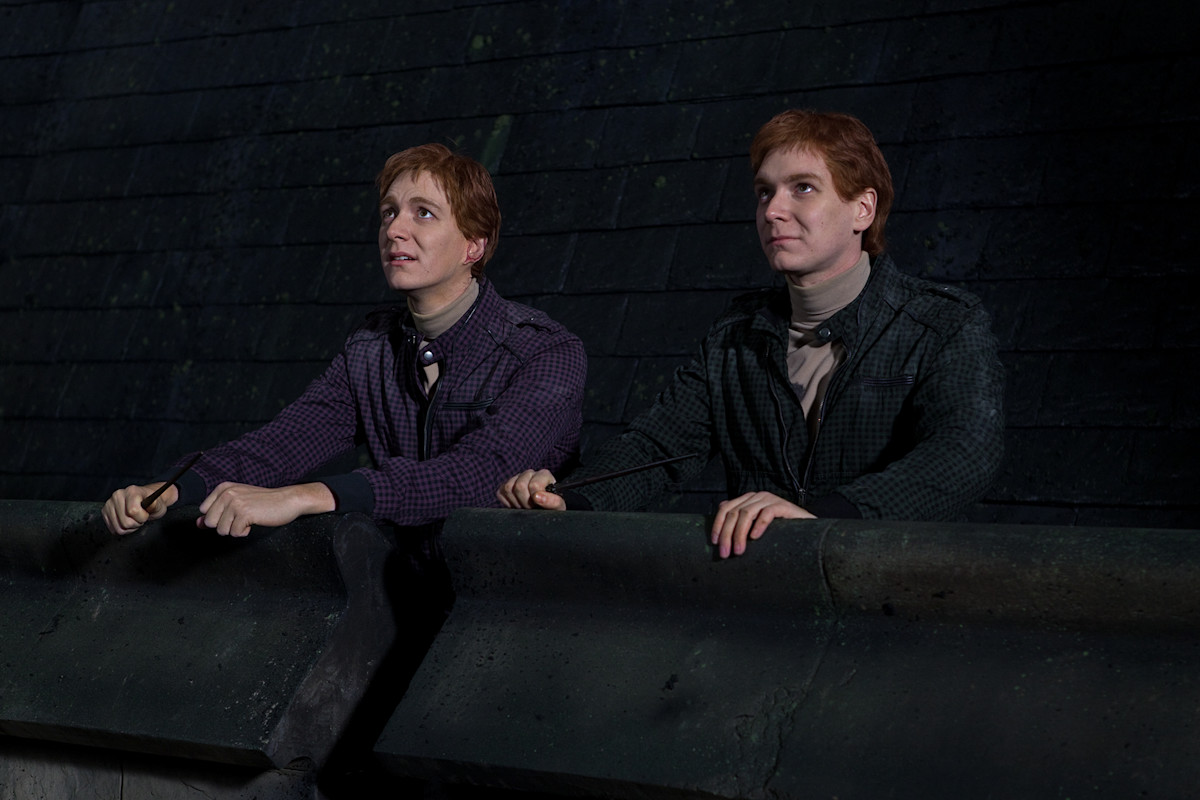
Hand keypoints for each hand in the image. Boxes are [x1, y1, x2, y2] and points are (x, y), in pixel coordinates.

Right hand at [102, 482, 176, 534]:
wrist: (145, 503)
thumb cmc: (152, 503)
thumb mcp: (159, 505)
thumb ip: (155, 505)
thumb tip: (152, 504)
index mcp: (131, 491)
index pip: (133, 511)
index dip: (142, 517)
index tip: (146, 514)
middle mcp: (118, 495)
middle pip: (125, 522)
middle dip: (136, 524)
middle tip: (140, 518)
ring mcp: (109, 503)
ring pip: (119, 528)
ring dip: (129, 528)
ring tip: (134, 520)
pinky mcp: (104, 512)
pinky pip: (113, 529)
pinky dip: (122, 529)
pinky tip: (127, 521)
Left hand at [197, 482, 335, 536]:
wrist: (287, 500)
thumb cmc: (263, 502)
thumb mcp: (237, 504)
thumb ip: (216, 513)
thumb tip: (198, 524)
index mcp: (223, 488)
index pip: (204, 511)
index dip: (218, 518)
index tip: (233, 513)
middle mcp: (227, 493)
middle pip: (210, 523)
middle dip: (225, 525)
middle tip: (241, 517)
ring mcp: (235, 503)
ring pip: (221, 530)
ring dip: (236, 529)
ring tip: (249, 519)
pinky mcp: (244, 513)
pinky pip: (234, 533)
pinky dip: (244, 532)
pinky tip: (254, 522)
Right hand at [496, 469, 566, 510]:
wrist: (543, 512)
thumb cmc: (552, 509)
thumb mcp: (559, 507)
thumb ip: (553, 502)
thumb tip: (537, 496)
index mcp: (544, 475)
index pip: (534, 484)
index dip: (535, 498)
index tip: (538, 505)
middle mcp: (530, 473)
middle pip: (519, 486)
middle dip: (525, 502)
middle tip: (532, 508)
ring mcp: (516, 478)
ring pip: (508, 488)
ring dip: (516, 503)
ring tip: (525, 508)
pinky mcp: (505, 486)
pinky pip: (501, 492)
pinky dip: (508, 503)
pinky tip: (517, 505)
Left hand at [710, 491, 814, 558]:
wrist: (808, 531)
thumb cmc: (779, 532)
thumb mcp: (755, 528)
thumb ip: (740, 523)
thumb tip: (719, 525)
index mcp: (747, 500)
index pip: (725, 508)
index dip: (717, 525)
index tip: (714, 543)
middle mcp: (757, 496)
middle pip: (734, 513)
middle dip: (727, 534)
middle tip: (725, 554)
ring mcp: (770, 499)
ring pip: (746, 513)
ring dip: (739, 534)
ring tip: (738, 551)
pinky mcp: (783, 506)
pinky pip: (767, 513)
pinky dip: (759, 525)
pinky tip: (755, 538)